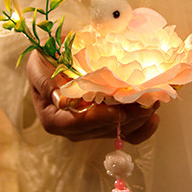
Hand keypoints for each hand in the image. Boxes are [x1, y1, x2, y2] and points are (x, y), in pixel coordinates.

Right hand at [26, 53, 159, 144]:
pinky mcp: (108, 124)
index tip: (117, 111)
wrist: (58, 56)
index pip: (72, 125)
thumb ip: (44, 81)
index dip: (96, 120)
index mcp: (52, 117)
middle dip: (125, 118)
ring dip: (138, 119)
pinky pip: (128, 134)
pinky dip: (143, 128)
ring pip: (117, 132)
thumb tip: (60, 100)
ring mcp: (92, 128)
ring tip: (153, 101)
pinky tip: (154, 116)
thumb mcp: (37, 65)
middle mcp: (72, 128)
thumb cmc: (47, 60)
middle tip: (145, 102)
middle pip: (99, 131)